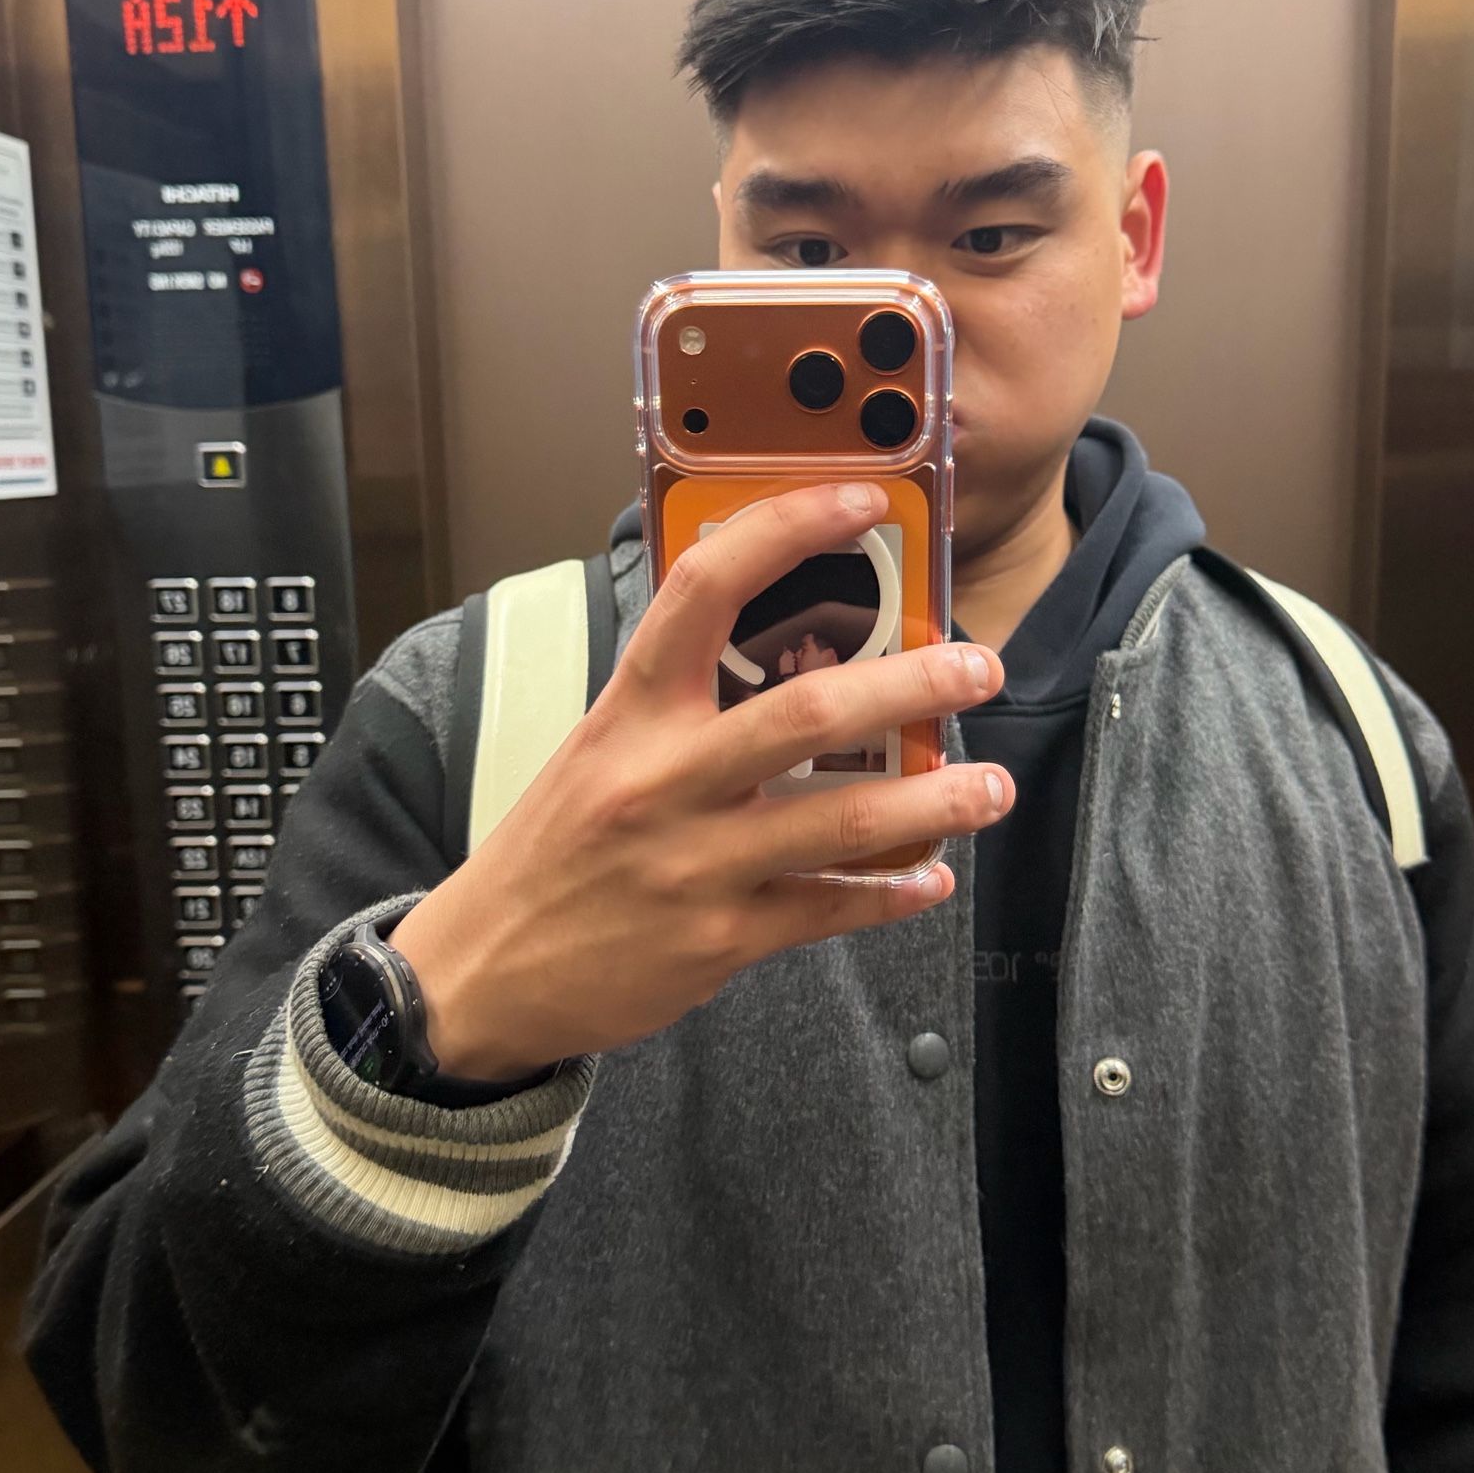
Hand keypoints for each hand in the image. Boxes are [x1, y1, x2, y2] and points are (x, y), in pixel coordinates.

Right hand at [389, 482, 1008, 1080]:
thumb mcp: (599, 750)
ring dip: (933, 800)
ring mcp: (694, 864)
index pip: (706, 588)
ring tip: (993, 786)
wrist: (480, 972)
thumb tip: (794, 650)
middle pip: (807, 711)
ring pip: (840, 821)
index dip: (788, 530)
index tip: (862, 500)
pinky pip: (829, 910)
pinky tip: (932, 878)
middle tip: (978, 666)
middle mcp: (662, 779)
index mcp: (630, 712)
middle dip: (911, 683)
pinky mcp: (719, 940)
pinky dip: (891, 894)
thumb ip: (683, 705)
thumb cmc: (554, 848)